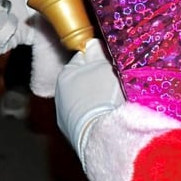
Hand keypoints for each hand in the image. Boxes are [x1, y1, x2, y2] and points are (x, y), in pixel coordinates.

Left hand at [55, 39, 124, 157]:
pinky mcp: (77, 136)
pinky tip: (112, 118)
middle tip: (119, 81)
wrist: (103, 136)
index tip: (113, 61)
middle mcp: (60, 96)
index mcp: (65, 75)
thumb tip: (92, 44)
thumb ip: (98, 53)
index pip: (82, 58)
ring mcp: (66, 118)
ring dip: (99, 99)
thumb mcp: (105, 66)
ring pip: (87, 101)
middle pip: (85, 80)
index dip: (99, 57)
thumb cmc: (104, 96)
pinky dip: (99, 116)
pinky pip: (90, 119)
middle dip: (100, 79)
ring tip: (118, 102)